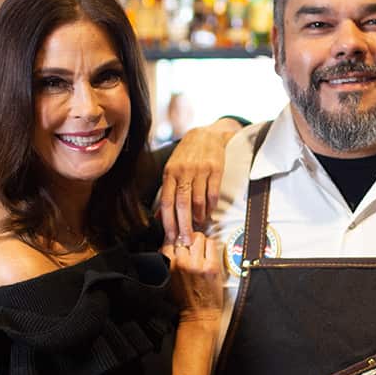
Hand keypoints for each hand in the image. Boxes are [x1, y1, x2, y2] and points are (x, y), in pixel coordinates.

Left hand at [160, 117, 241, 245]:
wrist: (207, 134)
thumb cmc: (187, 155)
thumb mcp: (173, 169)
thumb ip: (167, 192)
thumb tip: (159, 217)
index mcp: (170, 172)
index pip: (166, 201)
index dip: (168, 222)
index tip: (171, 237)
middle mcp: (183, 171)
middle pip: (182, 204)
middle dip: (184, 226)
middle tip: (187, 240)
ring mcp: (200, 170)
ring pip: (198, 201)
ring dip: (199, 217)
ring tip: (199, 224)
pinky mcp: (216, 169)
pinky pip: (212, 194)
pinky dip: (210, 207)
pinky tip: (209, 213)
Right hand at [163, 231, 223, 321]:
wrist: (198, 315)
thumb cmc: (183, 300)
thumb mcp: (166, 280)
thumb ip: (166, 262)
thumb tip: (169, 246)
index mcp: (168, 265)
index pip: (168, 240)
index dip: (174, 238)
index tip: (179, 240)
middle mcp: (181, 263)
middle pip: (183, 237)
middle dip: (186, 239)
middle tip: (190, 245)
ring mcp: (197, 264)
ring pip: (197, 237)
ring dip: (198, 240)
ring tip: (200, 247)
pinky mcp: (211, 266)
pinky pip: (211, 244)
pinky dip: (210, 245)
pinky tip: (208, 251)